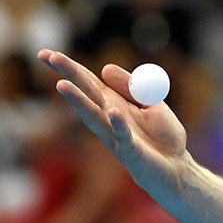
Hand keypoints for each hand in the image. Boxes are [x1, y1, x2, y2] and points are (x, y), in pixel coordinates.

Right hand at [37, 49, 187, 191]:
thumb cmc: (163, 138)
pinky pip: (123, 136)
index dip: (68, 67)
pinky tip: (113, 112)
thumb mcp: (151, 104)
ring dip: (78, 101)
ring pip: (94, 116)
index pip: (87, 81)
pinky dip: (119, 124)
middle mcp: (109, 118)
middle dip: (67, 74)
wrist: (177, 169)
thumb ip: (131, 86)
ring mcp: (116, 136)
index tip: (45, 53)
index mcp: (114, 103)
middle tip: (45, 56)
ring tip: (62, 85)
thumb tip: (104, 69)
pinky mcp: (131, 151)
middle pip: (86, 93)